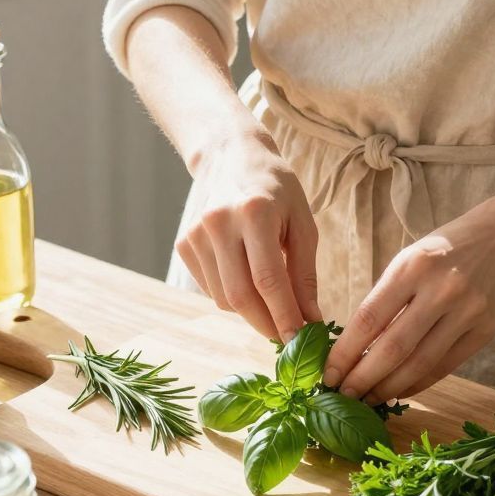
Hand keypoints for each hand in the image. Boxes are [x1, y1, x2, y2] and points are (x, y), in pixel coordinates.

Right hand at [175, 128, 321, 342]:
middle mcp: (218, 223)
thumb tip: (310, 319)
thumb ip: (304, 273)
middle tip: (288, 338)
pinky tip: (247, 279)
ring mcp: (196, 234)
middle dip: (266, 324)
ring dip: (251, 312)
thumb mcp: (302, 222)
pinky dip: (232, 296)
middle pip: (240, 295)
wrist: (230, 154)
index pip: (268, 280)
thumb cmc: (276, 188)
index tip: (301, 341)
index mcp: (254, 213)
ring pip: (223, 298)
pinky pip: (210, 288)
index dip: (284, 316)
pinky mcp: (184, 244)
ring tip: (272, 302)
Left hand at [322, 193, 494, 403]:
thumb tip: (354, 347)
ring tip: (368, 397)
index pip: (369, 318)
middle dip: (362, 378)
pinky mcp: (485, 331)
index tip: (329, 374)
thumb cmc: (448, 249)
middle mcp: (440, 290)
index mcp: (412, 266)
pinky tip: (399, 390)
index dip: (345, 353)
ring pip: (419, 364)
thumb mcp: (410, 258)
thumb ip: (386, 298)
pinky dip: (418, 383)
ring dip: (389, 387)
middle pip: (393, 348)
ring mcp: (467, 312)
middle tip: (343, 395)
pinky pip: (445, 366)